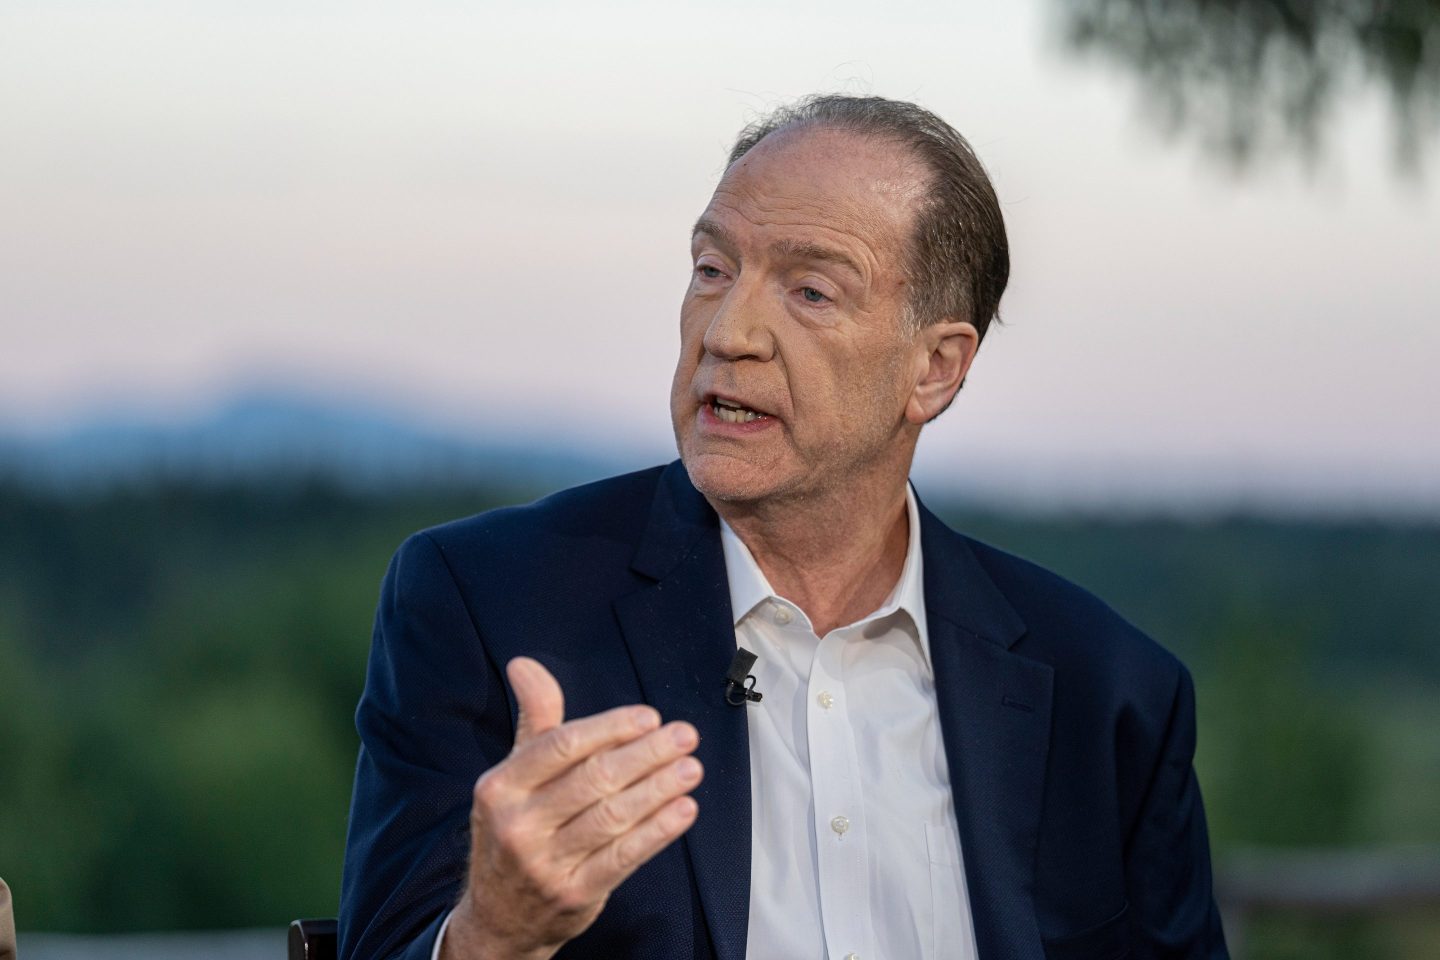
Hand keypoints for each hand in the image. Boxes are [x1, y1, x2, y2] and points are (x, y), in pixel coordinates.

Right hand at [441, 657, 702, 959]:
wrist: (500, 916)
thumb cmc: (516, 828)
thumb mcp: (513, 776)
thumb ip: (534, 721)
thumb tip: (524, 664)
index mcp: (501, 787)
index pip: (561, 747)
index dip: (610, 728)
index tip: (649, 717)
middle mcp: (518, 825)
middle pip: (593, 780)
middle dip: (645, 755)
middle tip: (684, 736)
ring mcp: (546, 864)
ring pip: (612, 818)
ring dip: (659, 790)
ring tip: (691, 768)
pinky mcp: (575, 893)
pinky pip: (624, 857)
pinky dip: (658, 831)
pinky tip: (683, 809)